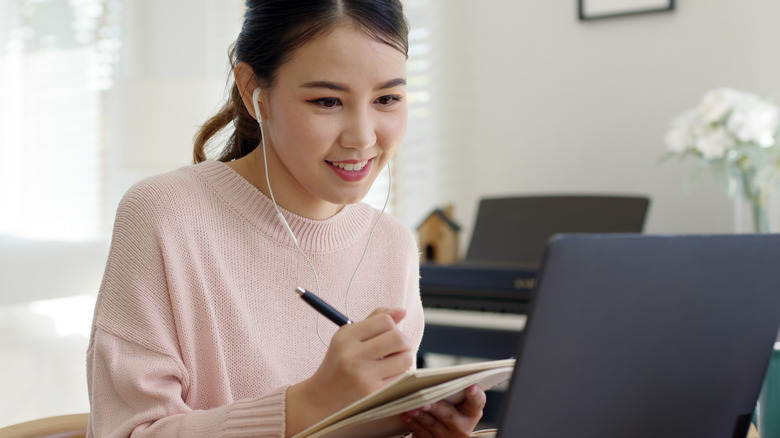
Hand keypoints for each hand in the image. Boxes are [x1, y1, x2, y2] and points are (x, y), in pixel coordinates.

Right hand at [285, 308, 413, 435]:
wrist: (320, 399)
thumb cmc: (339, 364)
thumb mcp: (348, 338)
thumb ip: (374, 320)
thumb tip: (401, 311)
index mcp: (346, 336)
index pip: (385, 321)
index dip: (392, 325)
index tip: (387, 334)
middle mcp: (353, 355)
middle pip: (398, 338)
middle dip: (403, 342)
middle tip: (397, 348)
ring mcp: (363, 375)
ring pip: (405, 358)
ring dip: (404, 359)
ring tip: (392, 363)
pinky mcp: (372, 393)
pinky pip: (401, 377)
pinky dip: (399, 375)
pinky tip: (387, 377)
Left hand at [401, 384, 486, 437]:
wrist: (444, 430)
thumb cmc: (450, 407)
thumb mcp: (457, 400)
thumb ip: (451, 390)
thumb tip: (435, 378)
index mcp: (472, 412)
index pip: (477, 402)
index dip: (475, 394)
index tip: (470, 386)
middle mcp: (463, 427)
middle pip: (449, 415)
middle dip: (435, 407)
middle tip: (424, 401)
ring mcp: (448, 437)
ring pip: (432, 424)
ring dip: (419, 415)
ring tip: (410, 406)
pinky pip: (422, 433)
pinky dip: (413, 423)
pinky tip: (406, 414)